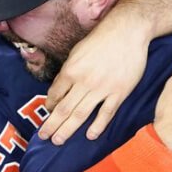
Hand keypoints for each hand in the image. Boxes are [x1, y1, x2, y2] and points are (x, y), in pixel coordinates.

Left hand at [40, 19, 148, 144]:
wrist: (128, 31)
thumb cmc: (102, 38)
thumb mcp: (78, 51)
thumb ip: (69, 70)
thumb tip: (61, 89)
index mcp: (71, 69)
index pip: (55, 93)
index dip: (49, 105)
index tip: (48, 112)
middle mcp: (84, 81)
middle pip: (64, 109)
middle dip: (52, 125)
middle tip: (44, 136)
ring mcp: (102, 89)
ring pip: (81, 114)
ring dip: (68, 129)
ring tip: (58, 141)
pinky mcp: (119, 93)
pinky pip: (106, 113)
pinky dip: (97, 126)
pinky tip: (89, 136)